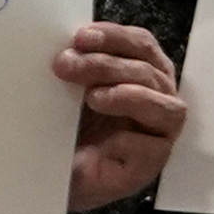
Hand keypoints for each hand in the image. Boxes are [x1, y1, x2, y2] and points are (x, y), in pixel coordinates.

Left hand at [57, 22, 184, 213]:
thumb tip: (66, 47)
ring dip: (127, 96)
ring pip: (163, 106)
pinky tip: (107, 141)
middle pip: (148, 72)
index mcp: (142, 74)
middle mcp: (157, 99)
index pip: (142, 45)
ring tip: (93, 97)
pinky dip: (129, 140)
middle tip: (67, 65)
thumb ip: (75, 67)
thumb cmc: (66, 130)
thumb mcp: (67, 92)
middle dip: (107, 64)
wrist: (50, 177)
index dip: (115, 37)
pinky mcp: (151, 164)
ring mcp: (158, 133)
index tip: (81, 37)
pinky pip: (152, 147)